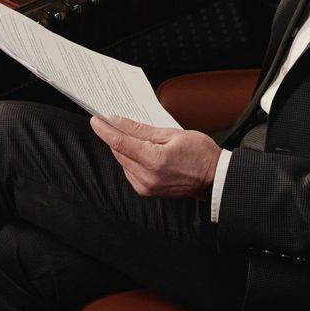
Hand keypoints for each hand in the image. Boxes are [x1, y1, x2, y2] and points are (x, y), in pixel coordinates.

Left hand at [91, 116, 220, 198]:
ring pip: (122, 161)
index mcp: (154, 160)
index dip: (105, 129)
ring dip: (122, 147)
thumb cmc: (200, 154)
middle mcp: (147, 177)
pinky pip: (129, 171)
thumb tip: (120, 122)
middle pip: (119, 152)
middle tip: (110, 120)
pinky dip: (129, 158)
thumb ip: (142, 129)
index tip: (95, 119)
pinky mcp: (146, 191)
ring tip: (129, 134)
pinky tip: (137, 150)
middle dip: (113, 135)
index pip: (120, 142)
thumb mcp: (172, 134)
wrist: (214, 178)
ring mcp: (146, 186)